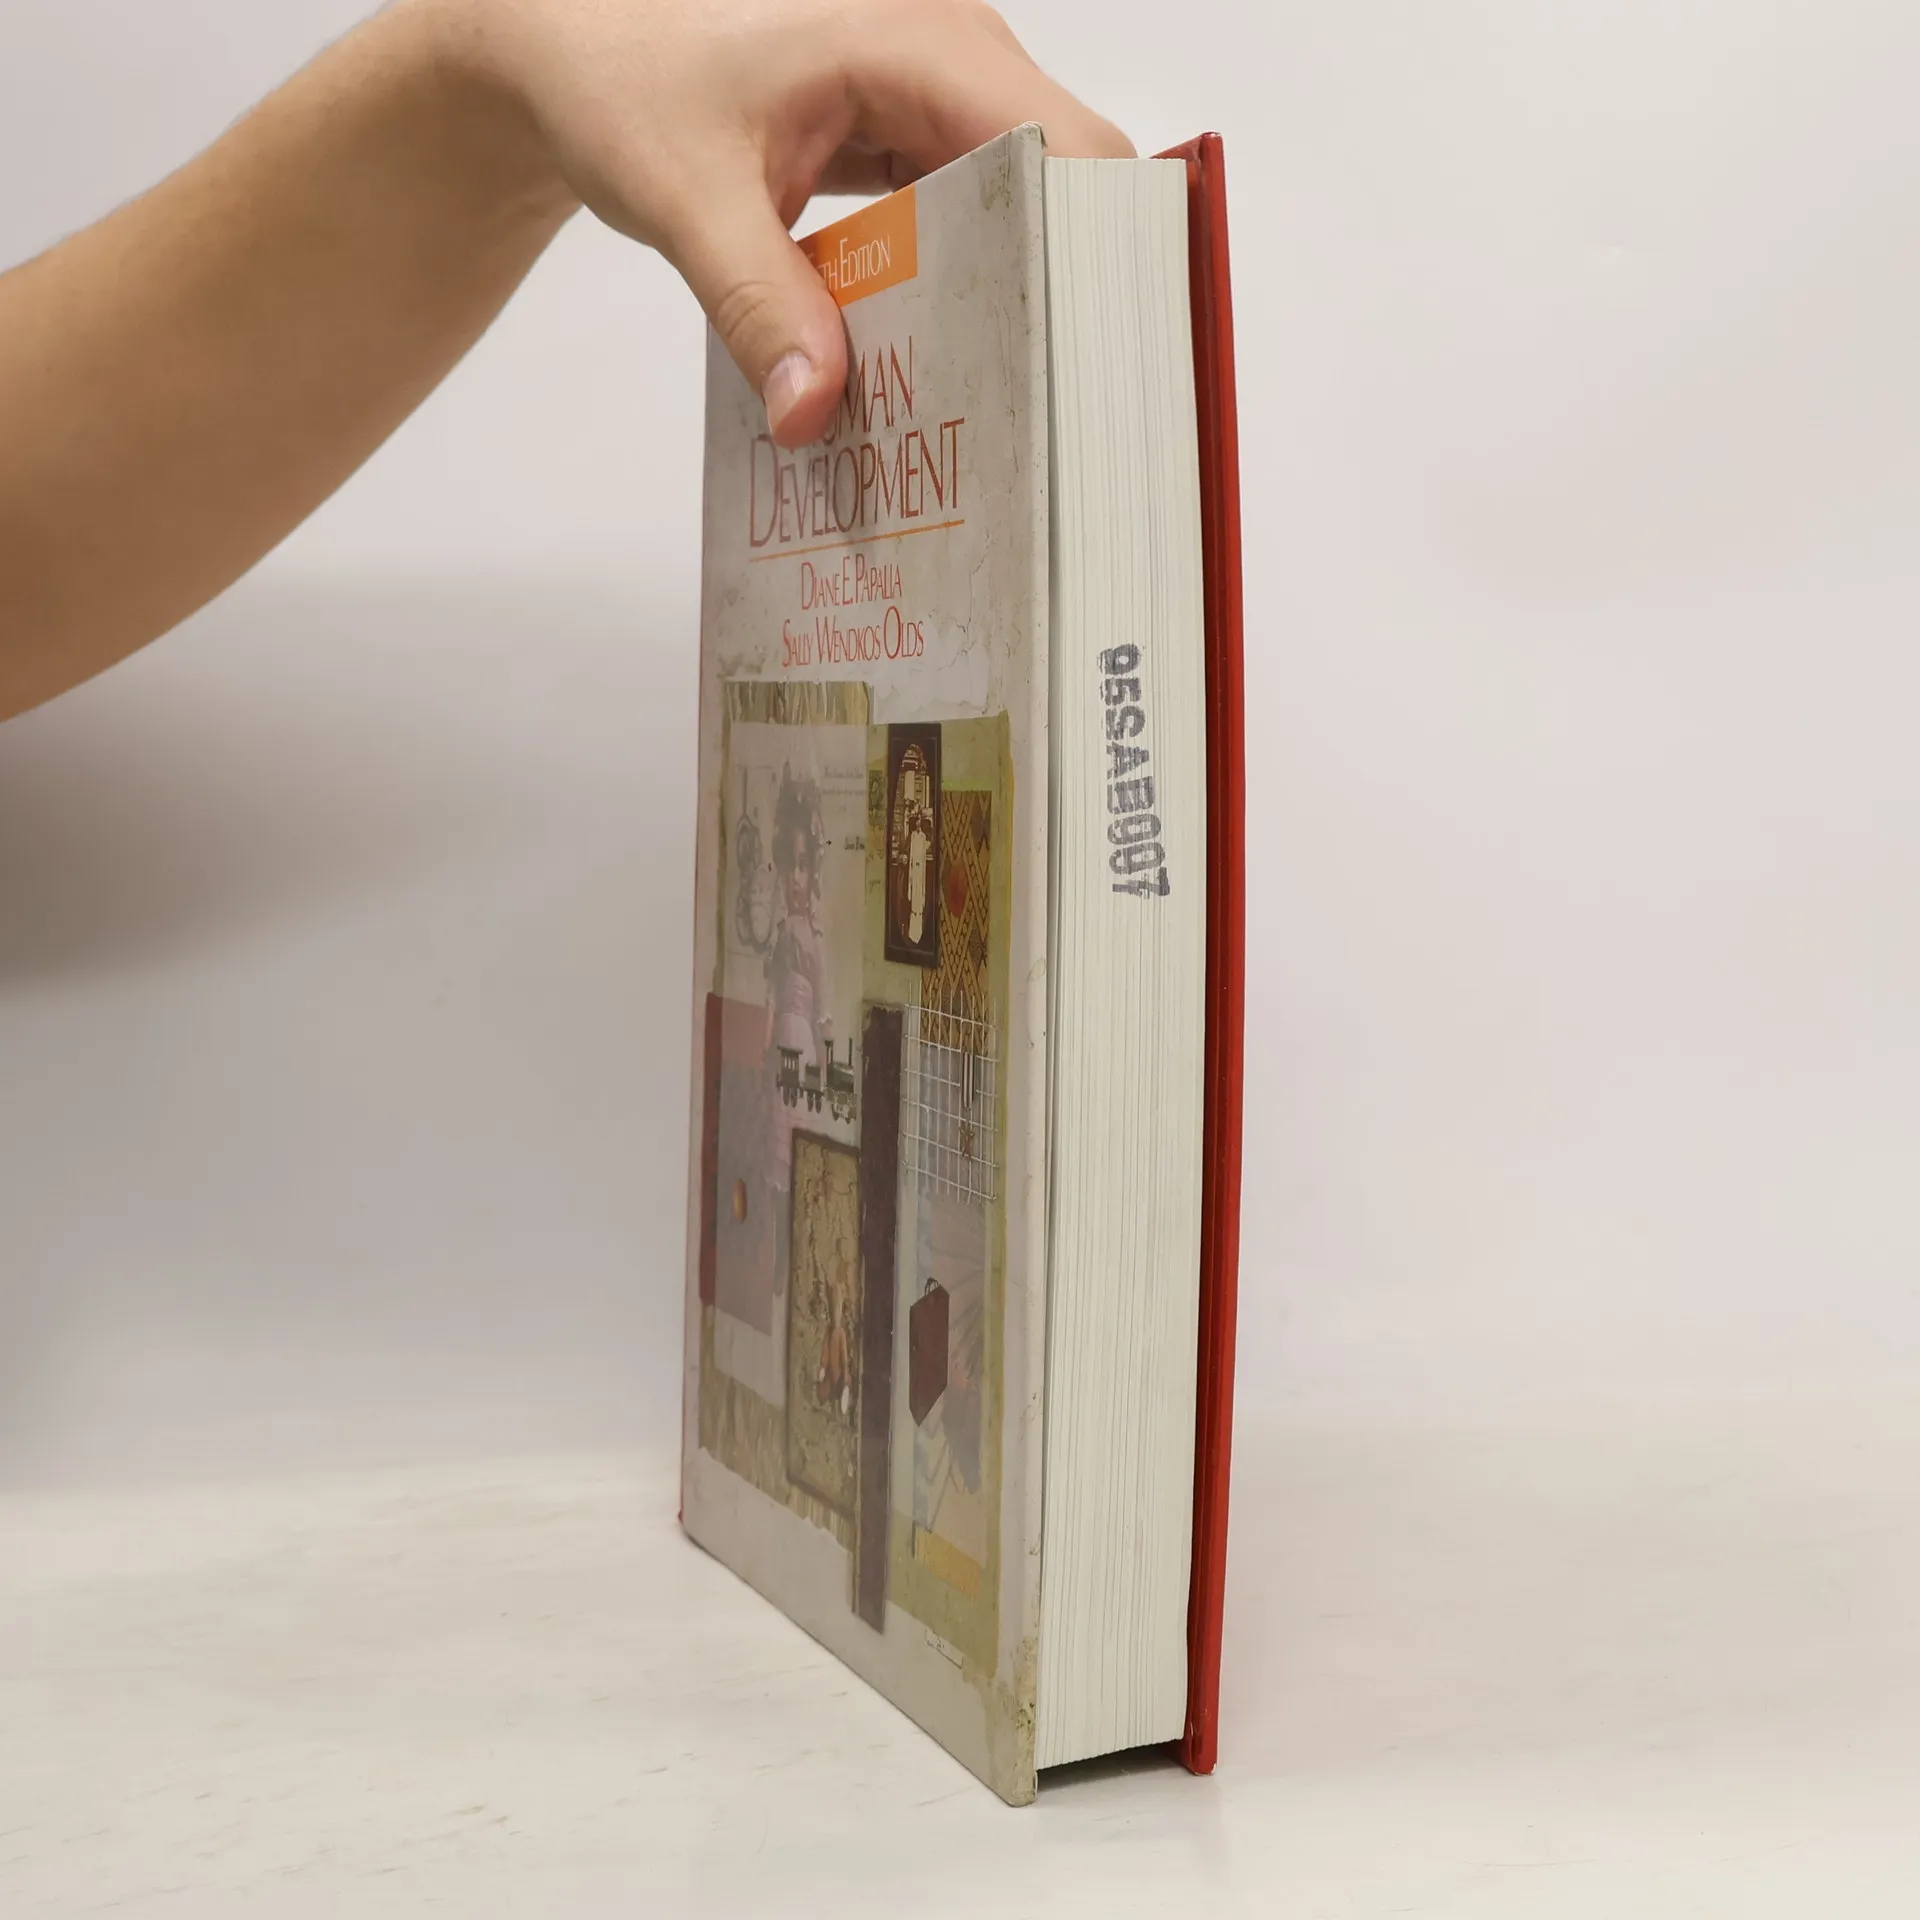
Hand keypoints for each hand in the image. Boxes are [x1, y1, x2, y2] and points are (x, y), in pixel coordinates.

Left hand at [426, 0, 1133, 443]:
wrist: (581, 50)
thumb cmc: (626, 80)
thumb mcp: (684, 197)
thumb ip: (754, 305)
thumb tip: (815, 414)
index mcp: (916, 41)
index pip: (1066, 149)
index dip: (1095, 255)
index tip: (1089, 362)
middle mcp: (954, 62)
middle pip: (1066, 191)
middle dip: (1062, 297)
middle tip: (1045, 412)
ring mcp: (943, 105)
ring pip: (1028, 215)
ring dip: (1014, 305)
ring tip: (1001, 405)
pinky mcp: (920, 146)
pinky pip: (977, 225)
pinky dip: (965, 294)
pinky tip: (940, 365)